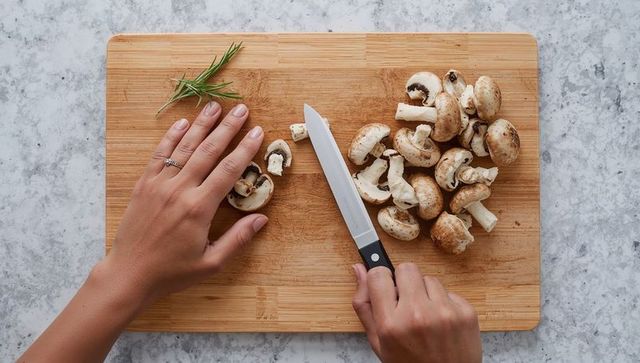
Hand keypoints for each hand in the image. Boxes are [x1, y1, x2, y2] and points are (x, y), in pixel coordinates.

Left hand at [100, 101, 266, 304]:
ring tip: (215, 107)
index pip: (228, 170)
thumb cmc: (172, 272)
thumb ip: (238, 239)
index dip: (245, 149)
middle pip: (208, 151)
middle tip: (241, 110)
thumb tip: (262, 219)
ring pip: (184, 147)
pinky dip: (171, 137)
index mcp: (199, 209)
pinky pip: (159, 155)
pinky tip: (182, 123)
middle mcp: (179, 190)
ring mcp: (159, 185)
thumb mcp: (211, 263)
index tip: (257, 132)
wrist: (129, 274)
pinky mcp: (144, 185)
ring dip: (201, 125)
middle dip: (227, 128)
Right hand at [352, 263, 481, 362]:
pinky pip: (449, 292)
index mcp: (391, 324)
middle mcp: (418, 315)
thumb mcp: (379, 342)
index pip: (379, 275)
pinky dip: (444, 304)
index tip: (385, 288)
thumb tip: (359, 269)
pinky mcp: (466, 313)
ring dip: (425, 293)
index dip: (380, 279)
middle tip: (406, 302)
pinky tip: (442, 323)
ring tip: (426, 317)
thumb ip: (365, 305)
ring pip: (429, 278)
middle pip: (406, 268)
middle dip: (404, 282)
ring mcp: (445, 313)